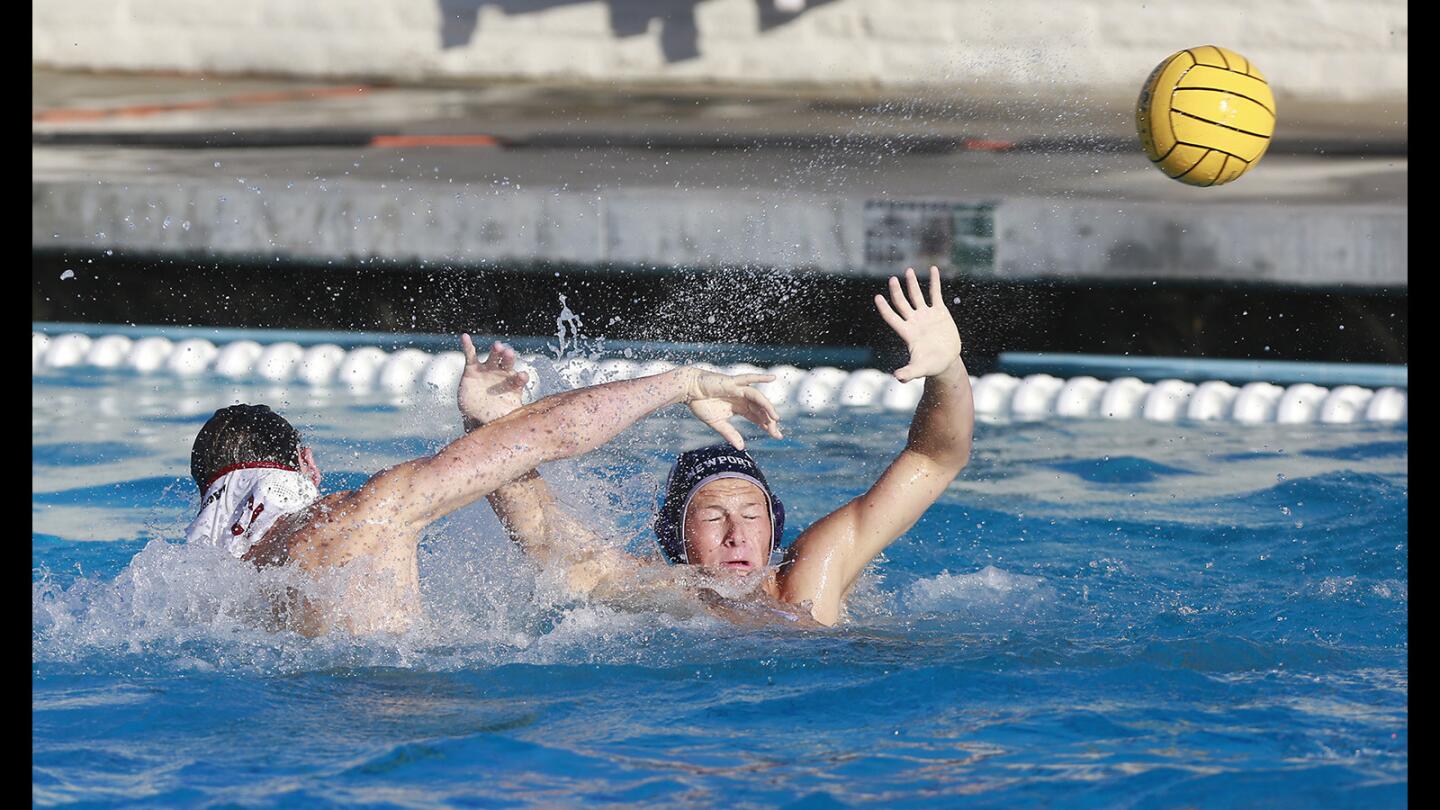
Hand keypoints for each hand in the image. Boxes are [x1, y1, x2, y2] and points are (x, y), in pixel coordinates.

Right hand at [458, 334, 528, 428]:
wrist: (477, 415)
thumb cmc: (495, 416)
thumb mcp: (503, 420)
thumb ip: (508, 422)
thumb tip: (515, 435)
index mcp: (513, 386)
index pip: (519, 380)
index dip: (521, 378)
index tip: (523, 376)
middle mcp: (502, 375)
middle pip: (507, 364)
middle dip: (508, 358)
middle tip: (509, 353)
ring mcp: (488, 371)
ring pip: (492, 357)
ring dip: (495, 350)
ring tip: (497, 345)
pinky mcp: (473, 369)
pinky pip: (470, 355)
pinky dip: (467, 346)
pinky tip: (465, 336)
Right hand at [681, 368, 783, 449]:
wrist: (688, 390)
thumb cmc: (700, 404)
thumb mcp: (716, 422)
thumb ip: (729, 433)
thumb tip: (741, 448)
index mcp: (739, 408)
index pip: (757, 417)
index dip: (766, 426)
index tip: (777, 436)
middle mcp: (742, 398)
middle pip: (760, 410)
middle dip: (769, 421)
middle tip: (776, 434)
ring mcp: (738, 389)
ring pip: (757, 399)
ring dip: (767, 408)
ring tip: (775, 419)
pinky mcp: (732, 382)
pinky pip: (748, 379)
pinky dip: (760, 378)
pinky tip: (773, 378)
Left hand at [874, 266, 961, 381]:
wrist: (946, 361)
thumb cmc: (931, 366)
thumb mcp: (920, 369)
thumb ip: (909, 372)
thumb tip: (898, 377)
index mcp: (907, 332)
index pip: (892, 317)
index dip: (885, 308)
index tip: (877, 297)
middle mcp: (914, 321)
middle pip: (902, 303)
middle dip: (897, 291)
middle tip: (892, 279)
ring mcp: (926, 315)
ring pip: (917, 295)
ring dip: (912, 283)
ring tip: (908, 270)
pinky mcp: (939, 312)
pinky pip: (936, 294)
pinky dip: (935, 282)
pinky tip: (933, 269)